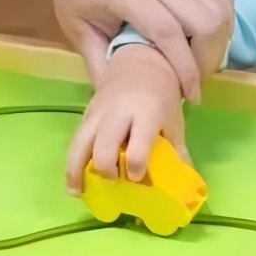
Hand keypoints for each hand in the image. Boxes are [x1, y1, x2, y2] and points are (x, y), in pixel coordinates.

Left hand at [41, 0, 233, 100]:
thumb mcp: (78, 33)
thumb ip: (102, 68)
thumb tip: (124, 104)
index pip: (168, 31)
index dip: (185, 68)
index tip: (189, 96)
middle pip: (205, 20)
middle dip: (207, 58)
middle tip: (193, 79)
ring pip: (220, 7)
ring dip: (218, 41)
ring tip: (199, 61)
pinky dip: (221, 21)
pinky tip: (206, 39)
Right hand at [64, 46, 186, 193]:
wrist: (140, 63)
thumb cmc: (162, 96)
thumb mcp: (174, 120)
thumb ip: (177, 151)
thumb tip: (183, 187)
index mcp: (145, 113)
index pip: (137, 145)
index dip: (136, 166)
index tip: (136, 178)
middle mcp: (118, 113)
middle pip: (103, 146)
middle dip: (106, 169)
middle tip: (113, 182)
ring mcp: (98, 112)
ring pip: (81, 142)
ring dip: (76, 169)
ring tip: (77, 192)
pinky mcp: (87, 113)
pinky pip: (76, 138)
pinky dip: (72, 160)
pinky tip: (73, 180)